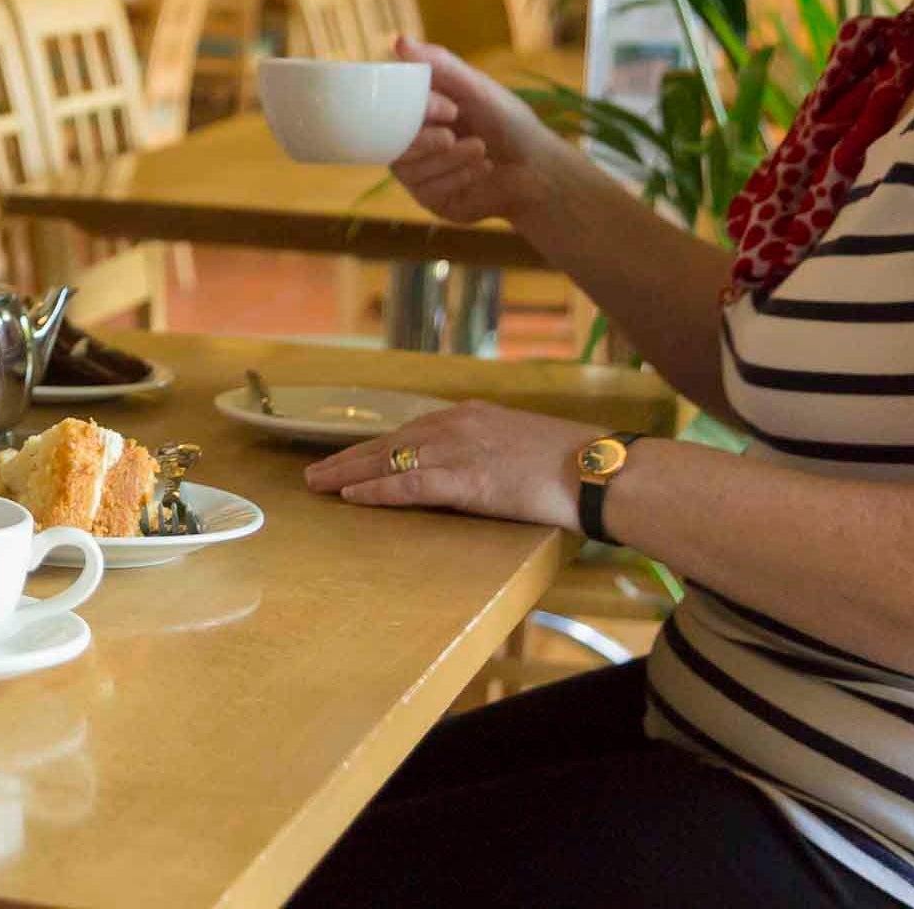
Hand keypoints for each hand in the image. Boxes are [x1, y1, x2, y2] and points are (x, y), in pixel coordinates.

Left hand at [303, 400, 601, 530]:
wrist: (599, 470)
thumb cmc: (573, 464)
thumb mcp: (521, 445)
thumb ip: (490, 451)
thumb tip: (475, 470)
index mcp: (471, 416)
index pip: (410, 431)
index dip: (374, 446)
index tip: (349, 457)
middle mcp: (457, 425)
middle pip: (388, 442)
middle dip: (348, 458)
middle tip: (314, 472)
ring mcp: (459, 450)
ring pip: (388, 461)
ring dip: (347, 474)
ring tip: (316, 485)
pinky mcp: (465, 479)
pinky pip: (408, 486)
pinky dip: (375, 491)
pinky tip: (350, 497)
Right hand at [389, 36, 561, 226]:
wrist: (538, 167)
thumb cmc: (508, 122)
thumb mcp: (476, 88)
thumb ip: (440, 66)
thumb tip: (399, 41)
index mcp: (418, 114)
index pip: (391, 111)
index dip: (413, 111)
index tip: (448, 108)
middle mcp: (413, 144)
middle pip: (393, 145)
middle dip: (423, 141)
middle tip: (451, 135)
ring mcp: (420, 174)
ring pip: (409, 170)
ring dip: (448, 159)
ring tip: (481, 149)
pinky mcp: (433, 200)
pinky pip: (428, 191)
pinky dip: (458, 177)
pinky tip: (483, 169)